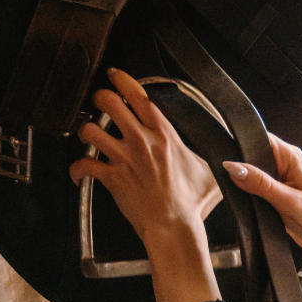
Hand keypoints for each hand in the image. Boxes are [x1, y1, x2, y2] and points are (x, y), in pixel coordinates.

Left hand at [69, 69, 221, 250]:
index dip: (123, 80)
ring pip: (91, 130)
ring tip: (88, 135)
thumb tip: (225, 160)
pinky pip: (83, 166)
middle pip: (110, 102)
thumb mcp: (209, 172)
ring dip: (86, 131)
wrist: (173, 225)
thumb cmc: (191, 203)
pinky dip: (76, 169)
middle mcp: (141, 141)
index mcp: (164, 135)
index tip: (115, 76)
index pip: (140, 96)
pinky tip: (77, 172)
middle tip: (99, 101)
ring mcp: (124, 158)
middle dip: (100, 97)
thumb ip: (207, 158)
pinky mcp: (111, 177)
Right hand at [223, 135, 301, 263]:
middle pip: (252, 155)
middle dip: (242, 167)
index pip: (260, 139)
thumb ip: (260, 183)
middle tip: (237, 184)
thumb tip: (234, 167)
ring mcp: (279, 178)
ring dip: (245, 183)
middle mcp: (285, 163)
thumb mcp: (288, 200)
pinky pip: (255, 187)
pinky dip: (249, 194)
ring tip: (247, 195)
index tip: (228, 159)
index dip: (242, 146)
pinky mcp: (275, 192)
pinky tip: (249, 201)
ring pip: (252, 173)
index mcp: (291, 156)